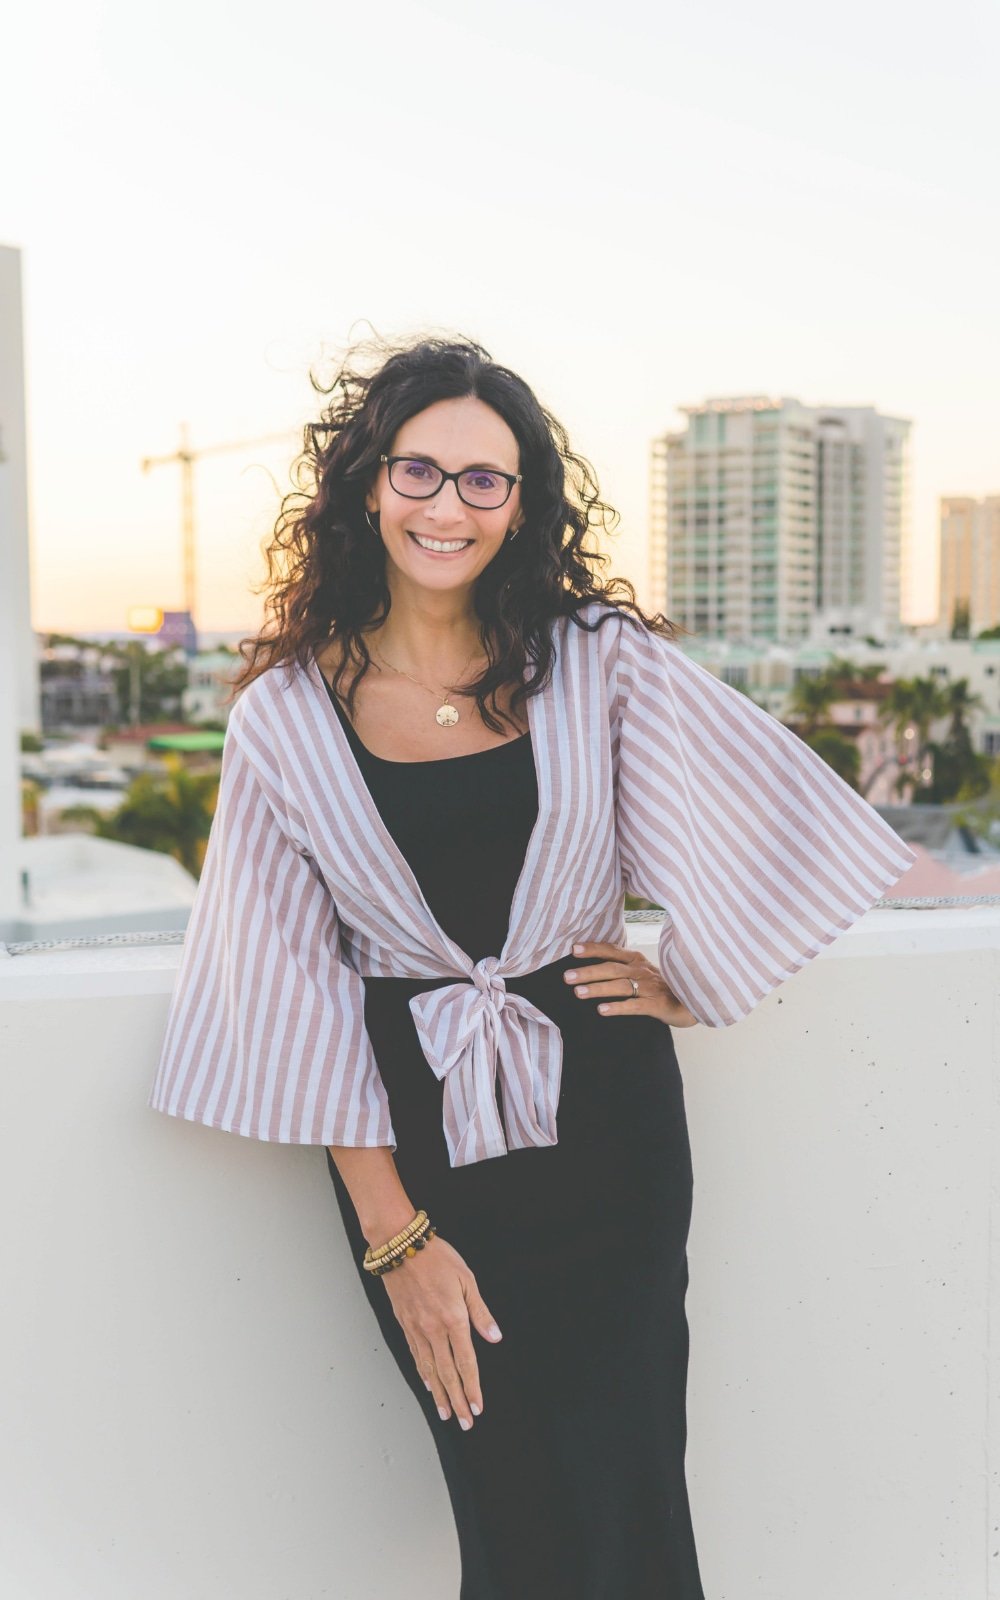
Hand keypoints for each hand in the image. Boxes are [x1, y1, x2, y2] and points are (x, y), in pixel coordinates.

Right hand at [380, 1233, 502, 1429]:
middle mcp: (434, 1329)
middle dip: (457, 1400)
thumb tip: (494, 1336)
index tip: (477, 1407)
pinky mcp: (405, 1324)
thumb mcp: (467, 1279)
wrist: (400, 1245)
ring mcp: (417, 1329)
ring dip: (439, 1394)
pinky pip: (415, 1356)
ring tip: (446, 1414)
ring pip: (429, 1370)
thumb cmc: (436, 1257)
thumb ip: (480, 1311)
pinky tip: (428, 1385)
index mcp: (453, 1319)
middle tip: (464, 1422)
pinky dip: (422, 1374)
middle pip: (447, 1373)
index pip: (466, 1362)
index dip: (472, 1387)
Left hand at [562, 940, 698, 1026]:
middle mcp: (642, 971)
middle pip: (612, 969)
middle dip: (588, 972)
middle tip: (567, 977)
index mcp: (637, 961)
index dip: (594, 949)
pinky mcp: (657, 1005)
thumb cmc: (662, 986)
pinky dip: (618, 1007)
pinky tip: (602, 1011)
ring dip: (599, 988)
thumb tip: (591, 965)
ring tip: (579, 993)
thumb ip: (621, 966)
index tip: (574, 949)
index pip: (612, 951)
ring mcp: (650, 988)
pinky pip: (635, 1006)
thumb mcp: (642, 972)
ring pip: (620, 986)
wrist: (693, 1002)